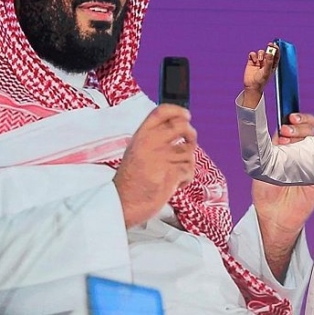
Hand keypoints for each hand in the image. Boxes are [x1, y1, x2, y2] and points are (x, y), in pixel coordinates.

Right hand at [113, 104, 196, 227]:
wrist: (123, 203)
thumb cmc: (130, 180)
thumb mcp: (136, 151)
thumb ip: (153, 139)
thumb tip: (178, 129)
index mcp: (141, 135)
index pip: (161, 112)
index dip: (178, 111)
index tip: (186, 115)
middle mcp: (151, 143)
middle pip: (182, 126)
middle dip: (191, 134)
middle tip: (189, 141)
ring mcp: (161, 157)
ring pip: (188, 152)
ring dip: (186, 163)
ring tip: (175, 171)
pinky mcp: (170, 173)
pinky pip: (188, 170)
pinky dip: (186, 178)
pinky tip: (175, 183)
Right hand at [241, 42, 277, 108]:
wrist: (251, 86)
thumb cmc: (261, 81)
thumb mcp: (267, 72)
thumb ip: (269, 63)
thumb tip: (270, 53)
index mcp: (272, 65)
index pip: (276, 55)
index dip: (276, 49)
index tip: (276, 46)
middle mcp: (266, 62)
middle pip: (269, 52)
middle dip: (269, 48)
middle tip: (270, 45)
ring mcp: (259, 61)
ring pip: (261, 52)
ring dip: (261, 54)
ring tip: (259, 60)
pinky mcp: (251, 61)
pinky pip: (252, 54)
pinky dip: (253, 55)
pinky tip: (254, 61)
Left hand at [255, 111, 313, 279]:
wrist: (274, 216)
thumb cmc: (265, 192)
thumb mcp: (262, 166)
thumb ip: (271, 149)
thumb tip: (279, 132)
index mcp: (283, 146)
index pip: (292, 125)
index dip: (292, 118)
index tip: (287, 119)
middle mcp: (298, 150)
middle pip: (306, 127)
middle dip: (298, 124)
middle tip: (287, 131)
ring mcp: (310, 160)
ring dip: (306, 133)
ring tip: (291, 140)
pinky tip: (311, 151)